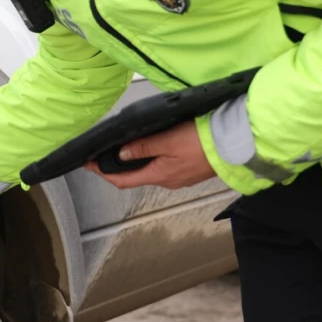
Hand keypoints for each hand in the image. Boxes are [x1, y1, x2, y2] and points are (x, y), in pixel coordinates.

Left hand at [84, 121, 216, 190]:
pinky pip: (163, 168)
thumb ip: (143, 147)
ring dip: (133, 165)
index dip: (103, 173)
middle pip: (135, 177)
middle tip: (100, 156)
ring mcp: (180, 178)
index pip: (123, 180)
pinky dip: (150, 162)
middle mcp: (167, 181)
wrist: (234, 146)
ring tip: (120, 151)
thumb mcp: (167, 141)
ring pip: (149, 173)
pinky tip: (149, 150)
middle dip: (116, 169)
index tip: (87, 164)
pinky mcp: (189, 171)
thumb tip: (120, 156)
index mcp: (159, 175)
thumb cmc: (200, 141)